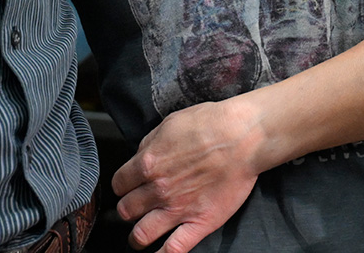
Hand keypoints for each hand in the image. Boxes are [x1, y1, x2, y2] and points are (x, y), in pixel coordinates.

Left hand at [113, 98, 263, 251]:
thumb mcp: (171, 123)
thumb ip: (150, 143)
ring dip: (137, 236)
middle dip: (129, 208)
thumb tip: (140, 156)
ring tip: (141, 235)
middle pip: (126, 210)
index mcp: (148, 163)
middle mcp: (158, 189)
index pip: (119, 184)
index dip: (123, 185)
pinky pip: (174, 249)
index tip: (129, 186)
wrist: (244, 136)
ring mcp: (177, 209)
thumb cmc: (212, 124)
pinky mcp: (199, 222)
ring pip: (141, 234)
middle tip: (137, 207)